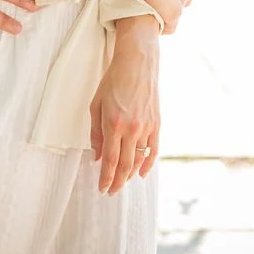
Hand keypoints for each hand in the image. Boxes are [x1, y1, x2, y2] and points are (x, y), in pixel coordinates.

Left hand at [90, 16, 159, 195]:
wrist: (137, 63)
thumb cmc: (114, 81)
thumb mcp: (96, 104)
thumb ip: (95, 132)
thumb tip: (96, 156)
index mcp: (113, 124)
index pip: (109, 160)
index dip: (105, 178)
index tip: (102, 189)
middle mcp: (131, 129)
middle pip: (124, 165)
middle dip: (117, 182)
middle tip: (111, 191)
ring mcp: (146, 127)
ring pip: (139, 160)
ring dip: (129, 175)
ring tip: (122, 181)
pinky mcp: (157, 124)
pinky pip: (154, 151)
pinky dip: (148, 164)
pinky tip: (141, 173)